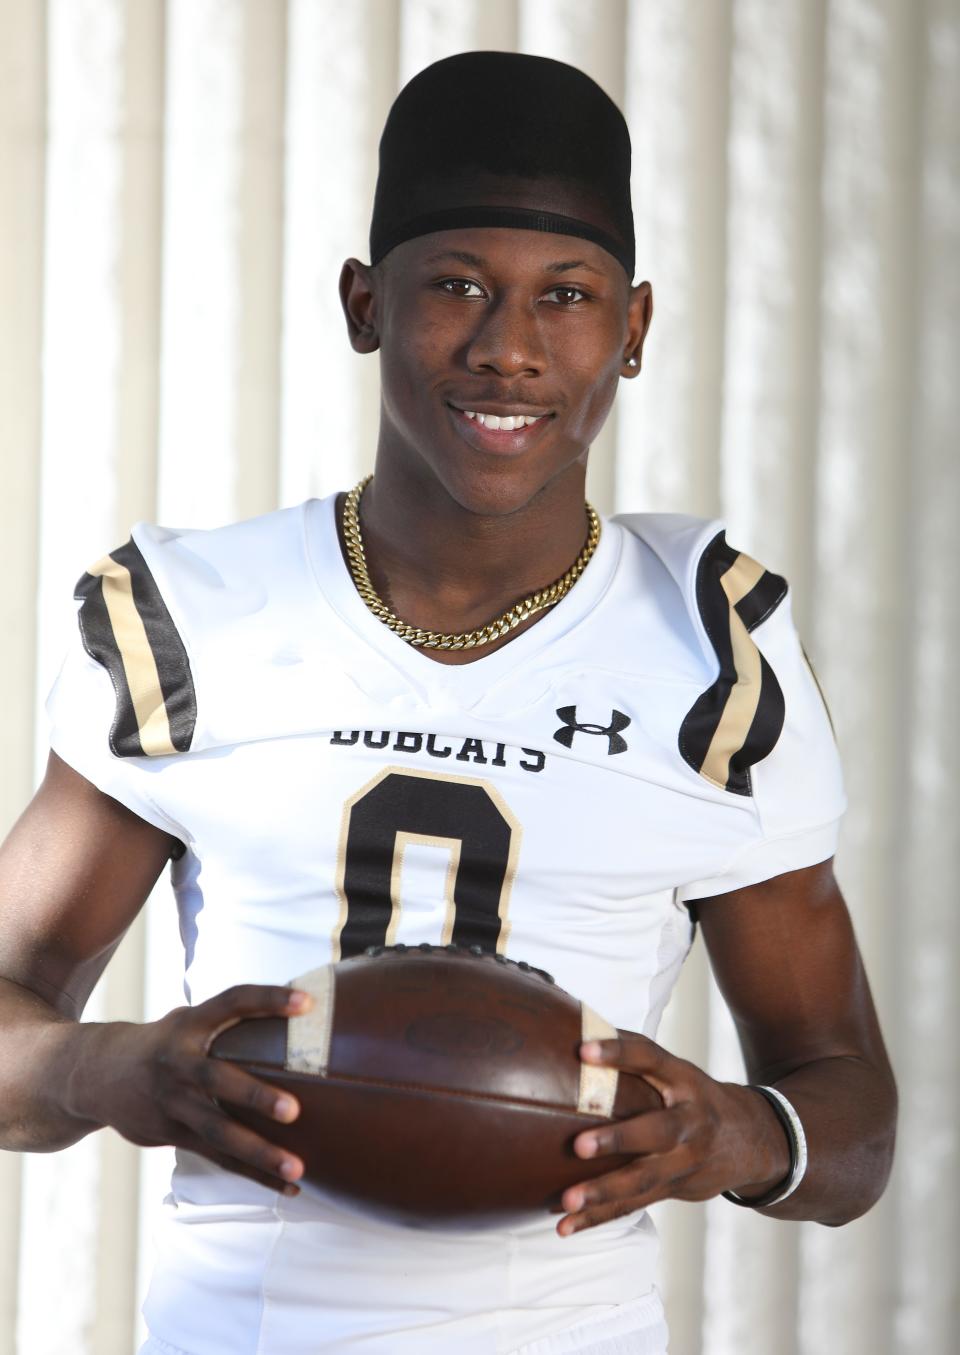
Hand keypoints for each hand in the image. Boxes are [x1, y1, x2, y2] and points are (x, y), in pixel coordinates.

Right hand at [67, 985, 313, 1194]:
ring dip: (259, 1152)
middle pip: (217, 1080)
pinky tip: (288, 1186)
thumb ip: (230, 1021)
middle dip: (254, 1096)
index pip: (232, 1002)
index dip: (268, 999)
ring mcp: (173, 1102)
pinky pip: (218, 1157)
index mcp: (190, 1025)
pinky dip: (254, 1173)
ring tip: (298, 1167)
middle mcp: (178, 1063)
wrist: (98, 1075)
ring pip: (218, 1132)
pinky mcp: (172, 1134)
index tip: (307, 1003)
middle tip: (294, 1110)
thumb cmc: (166, 1042)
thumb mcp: (188, 1020)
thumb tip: (302, 1010)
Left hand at [557, 1033, 788, 1235]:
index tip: (583, 1050)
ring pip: (643, 1180)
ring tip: (566, 1200)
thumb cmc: (696, 1096)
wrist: (753, 1141)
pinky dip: (599, 1217)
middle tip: (579, 1146)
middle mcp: (689, 1123)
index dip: (618, 1053)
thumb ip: (637, 1055)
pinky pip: (635, 1205)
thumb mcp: (679, 1071)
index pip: (651, 1060)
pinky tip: (567, 1226)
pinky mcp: (675, 1189)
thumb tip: (582, 1025)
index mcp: (685, 1082)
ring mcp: (684, 1162)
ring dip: (603, 1193)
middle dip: (618, 1140)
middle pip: (655, 1132)